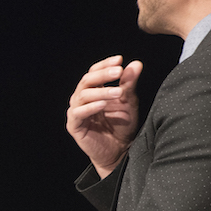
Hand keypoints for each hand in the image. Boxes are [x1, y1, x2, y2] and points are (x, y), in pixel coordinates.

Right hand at [66, 55, 142, 177]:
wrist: (119, 151)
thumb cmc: (122, 126)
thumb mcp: (128, 102)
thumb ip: (129, 83)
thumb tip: (136, 63)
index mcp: (93, 90)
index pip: (94, 72)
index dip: (105, 65)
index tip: (119, 60)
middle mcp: (82, 99)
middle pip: (87, 80)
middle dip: (103, 74)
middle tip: (119, 71)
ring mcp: (76, 112)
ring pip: (83, 95)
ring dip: (101, 91)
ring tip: (118, 92)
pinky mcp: (74, 126)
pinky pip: (79, 113)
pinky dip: (91, 107)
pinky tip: (103, 104)